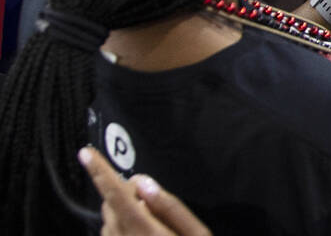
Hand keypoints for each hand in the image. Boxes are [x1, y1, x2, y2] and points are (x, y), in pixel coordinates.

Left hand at [78, 146, 211, 235]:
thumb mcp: (196, 234)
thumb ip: (169, 206)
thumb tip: (143, 182)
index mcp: (143, 231)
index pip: (117, 195)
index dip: (100, 172)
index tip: (85, 152)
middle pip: (111, 203)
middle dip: (127, 193)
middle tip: (155, 201)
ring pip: (109, 218)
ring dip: (125, 211)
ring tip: (155, 225)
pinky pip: (111, 234)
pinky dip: (124, 226)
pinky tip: (147, 235)